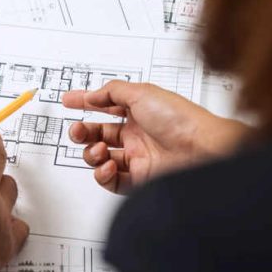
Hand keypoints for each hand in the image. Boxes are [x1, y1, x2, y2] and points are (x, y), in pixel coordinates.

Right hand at [62, 80, 248, 193]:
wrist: (202, 150)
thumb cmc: (181, 119)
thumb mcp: (142, 93)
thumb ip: (112, 91)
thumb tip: (91, 95)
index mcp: (139, 111)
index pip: (105, 106)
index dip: (85, 103)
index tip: (69, 101)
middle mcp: (138, 134)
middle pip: (99, 133)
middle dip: (83, 131)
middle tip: (78, 130)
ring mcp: (138, 157)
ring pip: (101, 157)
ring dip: (91, 153)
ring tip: (98, 148)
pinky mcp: (139, 179)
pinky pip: (111, 180)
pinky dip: (103, 173)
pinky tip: (108, 164)